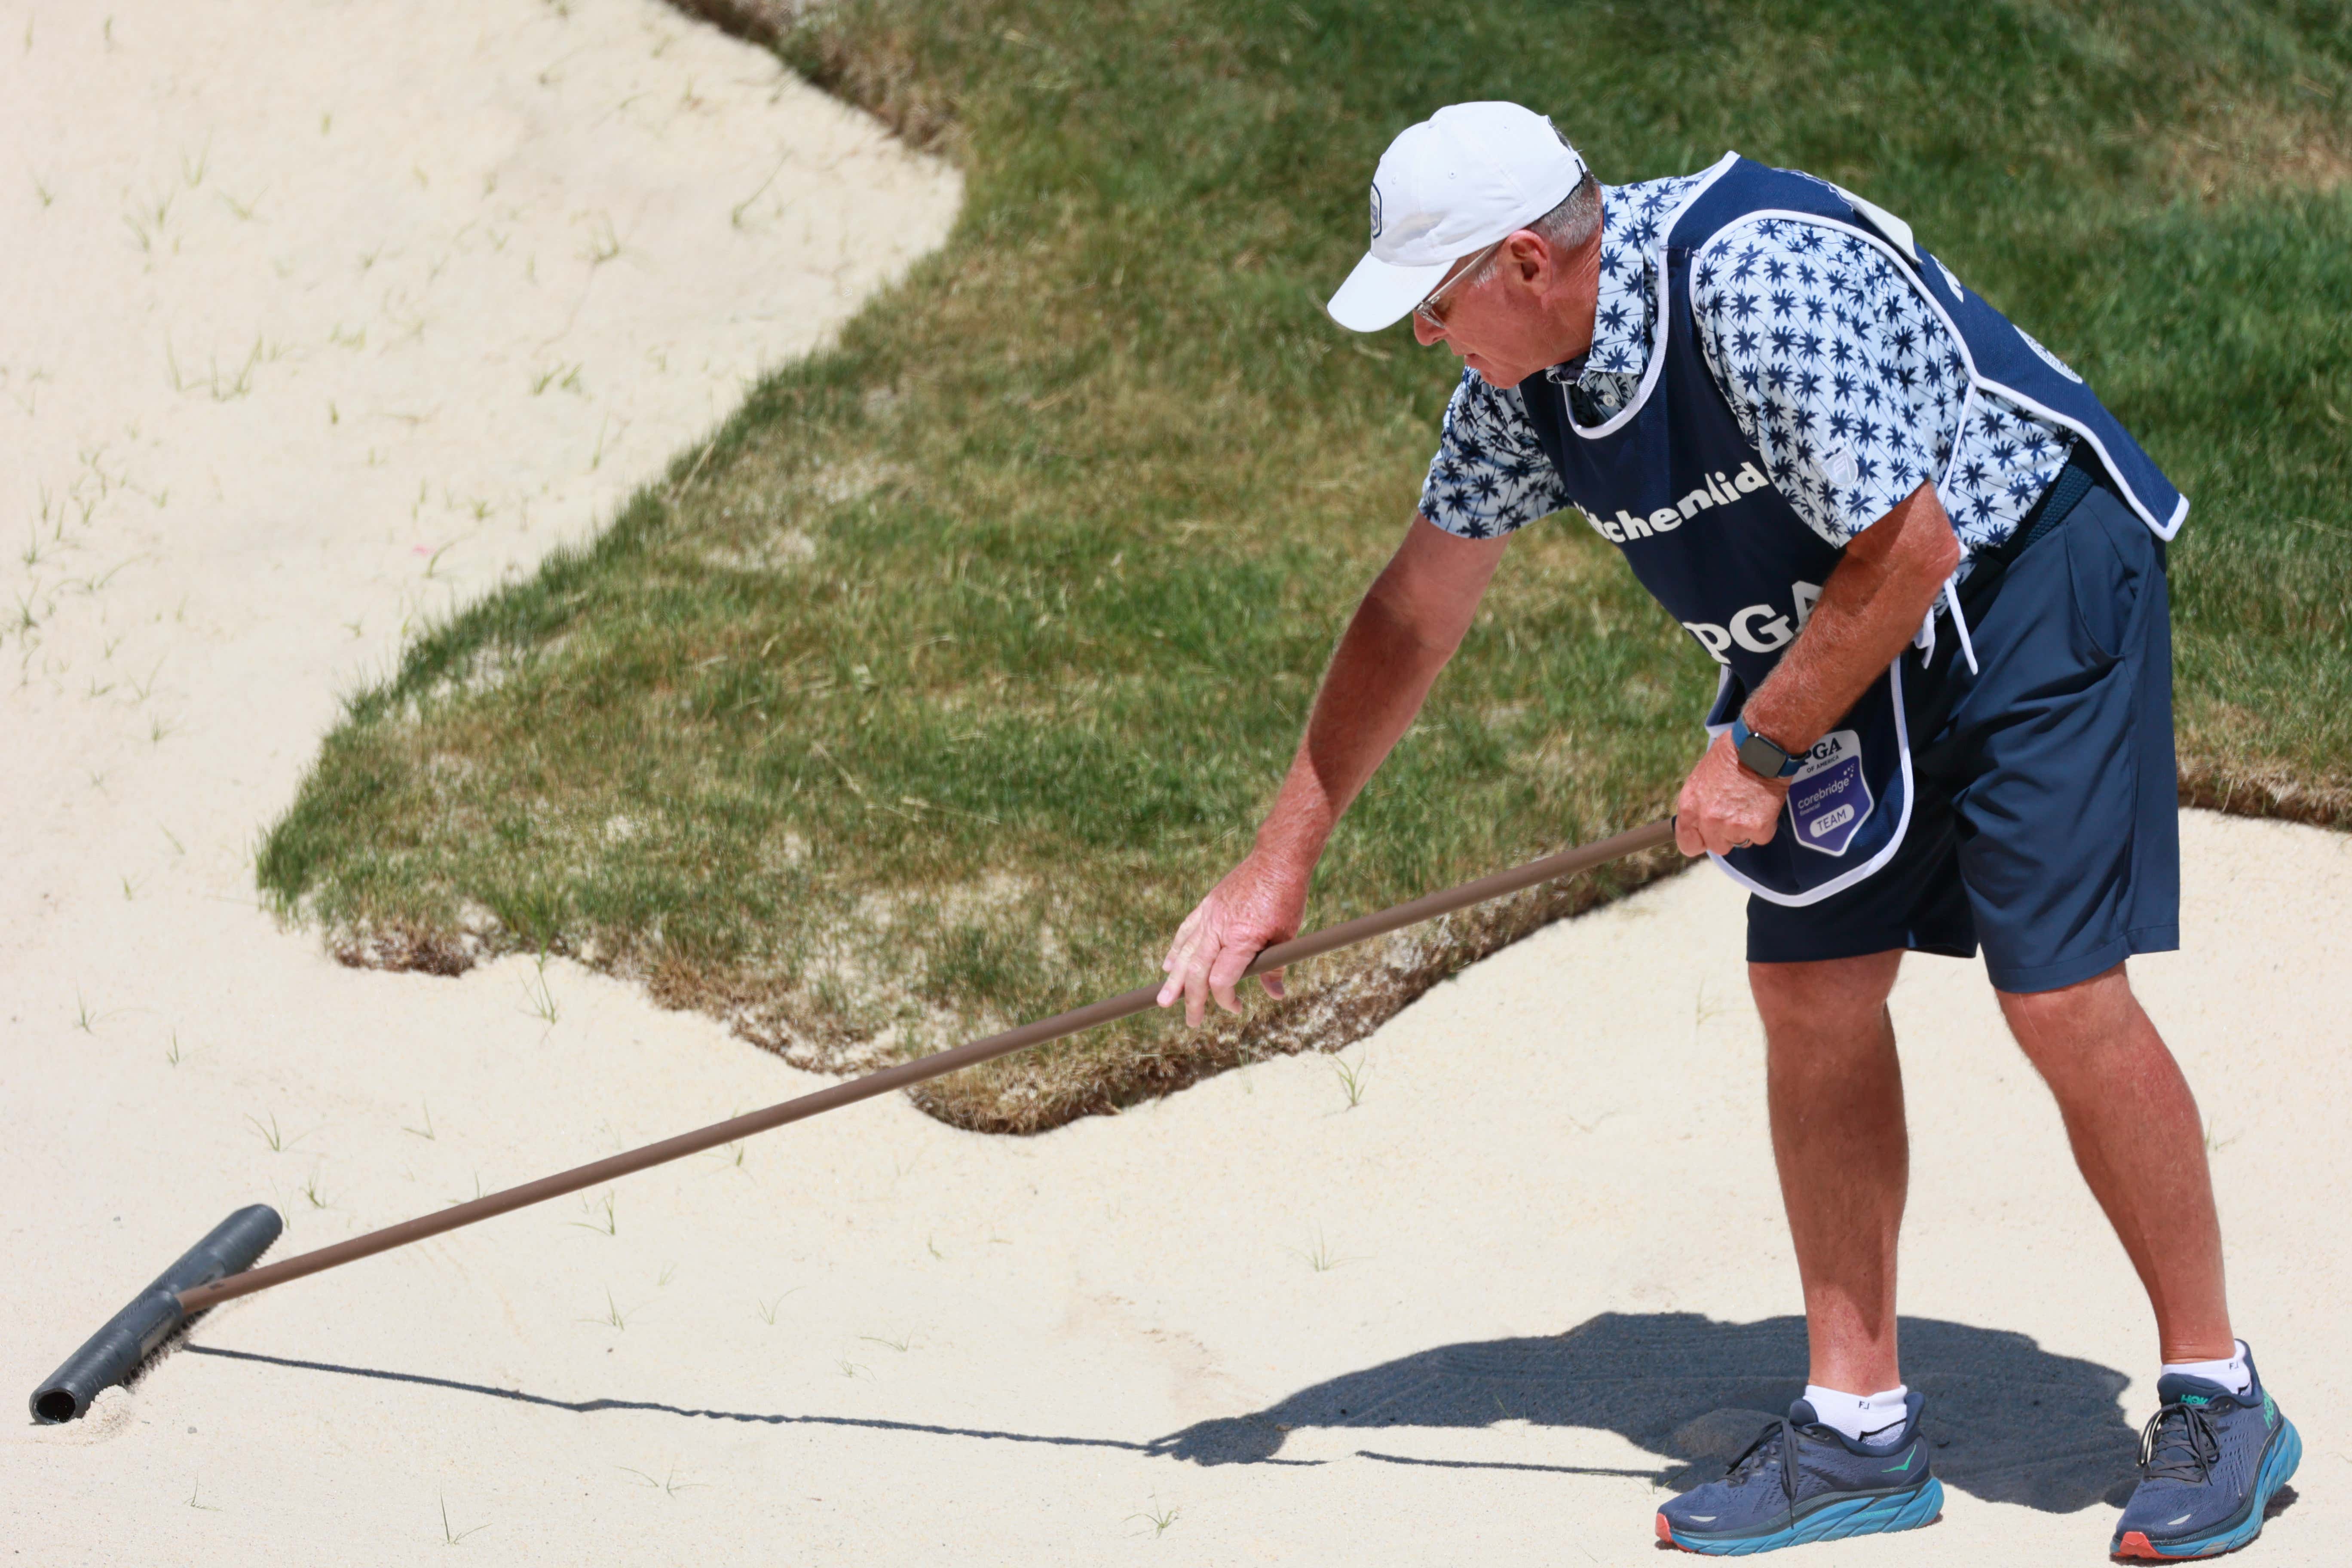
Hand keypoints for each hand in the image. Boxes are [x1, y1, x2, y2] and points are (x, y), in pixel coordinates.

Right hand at [1156, 849, 1310, 1026]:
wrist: (1276, 860)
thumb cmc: (1286, 898)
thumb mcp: (1287, 936)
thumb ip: (1274, 967)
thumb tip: (1275, 995)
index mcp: (1241, 938)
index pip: (1221, 979)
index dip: (1225, 999)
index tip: (1236, 1008)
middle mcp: (1219, 928)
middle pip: (1197, 972)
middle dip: (1192, 999)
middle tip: (1191, 1021)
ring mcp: (1209, 916)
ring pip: (1185, 953)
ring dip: (1174, 979)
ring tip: (1164, 1000)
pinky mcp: (1207, 906)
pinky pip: (1185, 932)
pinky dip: (1176, 950)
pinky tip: (1169, 966)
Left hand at [1674, 730, 1791, 857]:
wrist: (1760, 747)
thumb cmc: (1731, 754)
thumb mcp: (1700, 777)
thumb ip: (1699, 804)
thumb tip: (1700, 820)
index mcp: (1689, 807)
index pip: (1688, 844)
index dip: (1699, 840)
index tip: (1707, 836)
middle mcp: (1708, 820)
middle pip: (1717, 846)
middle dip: (1726, 834)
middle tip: (1736, 812)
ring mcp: (1733, 826)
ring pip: (1740, 842)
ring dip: (1746, 829)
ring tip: (1750, 804)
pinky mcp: (1757, 828)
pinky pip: (1761, 837)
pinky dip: (1765, 825)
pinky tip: (1764, 805)